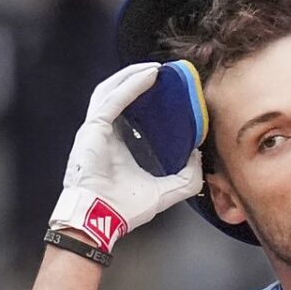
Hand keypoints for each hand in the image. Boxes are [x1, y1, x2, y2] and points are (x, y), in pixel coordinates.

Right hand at [49, 62, 206, 251]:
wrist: (100, 221)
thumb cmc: (122, 209)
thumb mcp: (163, 193)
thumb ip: (184, 177)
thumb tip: (197, 155)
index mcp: (113, 144)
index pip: (125, 111)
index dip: (142, 96)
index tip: (164, 89)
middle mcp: (101, 134)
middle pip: (116, 94)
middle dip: (137, 79)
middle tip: (162, 74)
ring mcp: (94, 130)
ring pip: (111, 90)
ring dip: (133, 75)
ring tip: (156, 68)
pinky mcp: (93, 129)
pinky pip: (113, 99)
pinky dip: (131, 85)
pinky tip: (149, 76)